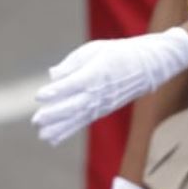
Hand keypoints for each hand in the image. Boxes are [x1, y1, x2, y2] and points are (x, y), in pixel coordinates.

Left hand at [32, 26, 187, 144]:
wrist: (151, 65)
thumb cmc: (121, 52)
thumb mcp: (96, 49)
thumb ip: (73, 62)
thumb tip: (53, 75)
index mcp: (98, 72)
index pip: (75, 83)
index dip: (58, 91)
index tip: (40, 96)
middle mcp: (101, 90)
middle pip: (76, 104)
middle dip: (56, 113)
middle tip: (37, 120)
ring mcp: (104, 102)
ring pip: (80, 117)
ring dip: (60, 127)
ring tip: (43, 135)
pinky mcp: (104, 109)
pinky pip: (85, 121)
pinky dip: (69, 130)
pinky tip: (54, 139)